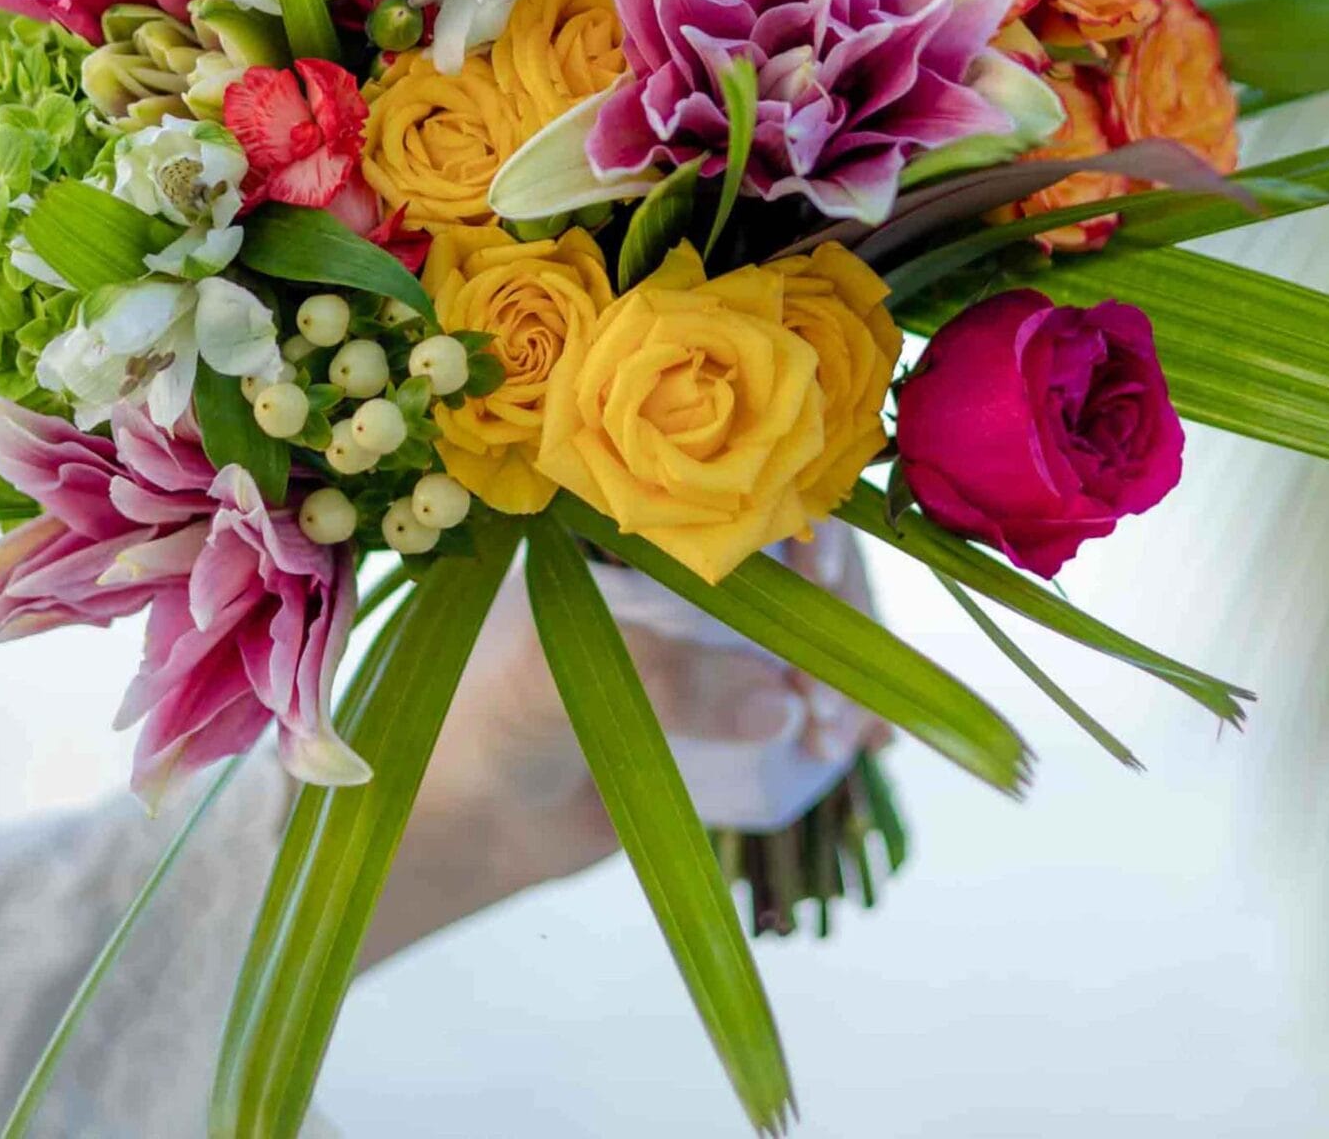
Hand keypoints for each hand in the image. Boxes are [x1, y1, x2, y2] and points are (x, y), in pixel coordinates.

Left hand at [355, 530, 880, 969]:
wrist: (461, 822)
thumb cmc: (482, 723)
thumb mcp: (557, 681)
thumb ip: (665, 682)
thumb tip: (780, 702)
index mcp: (633, 535)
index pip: (736, 505)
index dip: (795, 534)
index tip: (825, 588)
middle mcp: (678, 577)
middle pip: (790, 572)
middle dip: (829, 627)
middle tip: (832, 701)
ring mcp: (703, 642)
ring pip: (804, 636)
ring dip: (839, 677)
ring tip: (839, 738)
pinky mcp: (718, 709)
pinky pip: (797, 698)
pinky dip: (840, 714)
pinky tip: (867, 742)